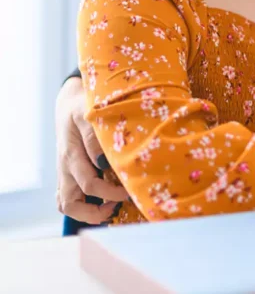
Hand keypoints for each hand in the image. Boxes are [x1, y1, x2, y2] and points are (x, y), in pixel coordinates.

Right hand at [55, 78, 129, 222]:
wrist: (69, 103)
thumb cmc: (83, 106)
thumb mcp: (88, 114)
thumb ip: (94, 136)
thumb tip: (102, 161)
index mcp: (71, 155)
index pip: (89, 185)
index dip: (110, 193)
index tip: (129, 190)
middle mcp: (65, 168)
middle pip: (70, 204)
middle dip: (96, 211)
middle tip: (120, 202)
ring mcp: (64, 173)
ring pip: (65, 205)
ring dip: (87, 212)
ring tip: (112, 206)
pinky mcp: (66, 174)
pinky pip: (66, 199)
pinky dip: (83, 206)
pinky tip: (103, 201)